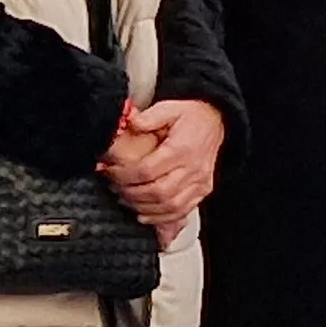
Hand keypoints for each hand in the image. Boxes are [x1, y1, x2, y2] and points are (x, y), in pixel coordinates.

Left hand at [101, 98, 224, 236]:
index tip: (109, 171)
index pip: (147, 170)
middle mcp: (193, 168)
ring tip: (126, 200)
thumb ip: (149, 117)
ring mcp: (200, 182)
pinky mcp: (203, 190)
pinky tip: (145, 215)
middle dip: (130, 194)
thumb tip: (131, 124)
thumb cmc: (191, 117)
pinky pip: (182, 211)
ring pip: (169, 206)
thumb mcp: (170, 108)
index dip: (123, 175)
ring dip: (143, 208)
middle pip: (158, 192)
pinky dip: (161, 218)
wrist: (216, 121)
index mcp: (182, 149)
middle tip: (114, 187)